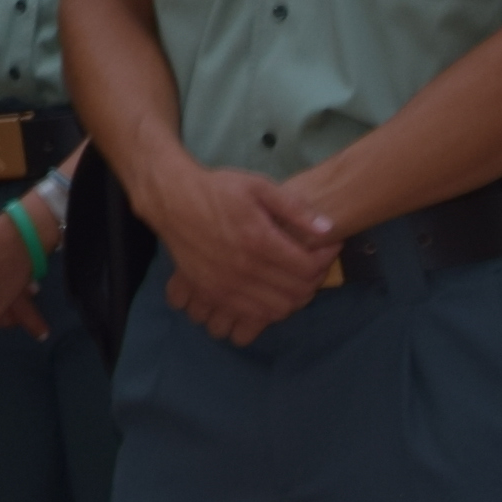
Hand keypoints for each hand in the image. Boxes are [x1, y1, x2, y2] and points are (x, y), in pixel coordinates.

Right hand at [134, 157, 344, 344]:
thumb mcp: (259, 186)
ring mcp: (226, 286)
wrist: (172, 201)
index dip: (326, 258)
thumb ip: (295, 208)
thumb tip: (328, 229)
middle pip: (297, 292)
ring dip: (295, 297)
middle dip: (315, 278)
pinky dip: (271, 309)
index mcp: (258, 240)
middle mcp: (244, 269)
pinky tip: (272, 290)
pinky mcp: (213, 294)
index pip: (308, 267)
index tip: (329, 245)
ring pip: (278, 309)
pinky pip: (253, 315)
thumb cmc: (218, 189)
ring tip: (295, 278)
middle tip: (314, 262)